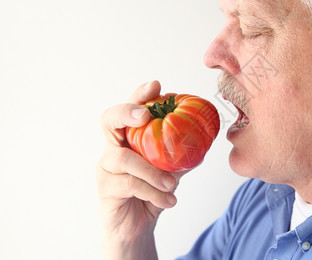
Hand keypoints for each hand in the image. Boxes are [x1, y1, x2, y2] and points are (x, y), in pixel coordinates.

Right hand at [97, 81, 186, 258]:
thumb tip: (206, 138)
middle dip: (127, 112)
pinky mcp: (106, 189)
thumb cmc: (151, 193)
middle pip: (109, 120)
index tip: (156, 85)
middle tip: (145, 116)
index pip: (129, 110)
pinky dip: (153, 192)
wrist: (136, 227)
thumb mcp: (170, 171)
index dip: (139, 95)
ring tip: (172, 184)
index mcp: (129, 139)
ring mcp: (106, 168)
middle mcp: (113, 148)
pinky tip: (169, 200)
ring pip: (124, 159)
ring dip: (152, 171)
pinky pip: (130, 185)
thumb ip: (181, 155)